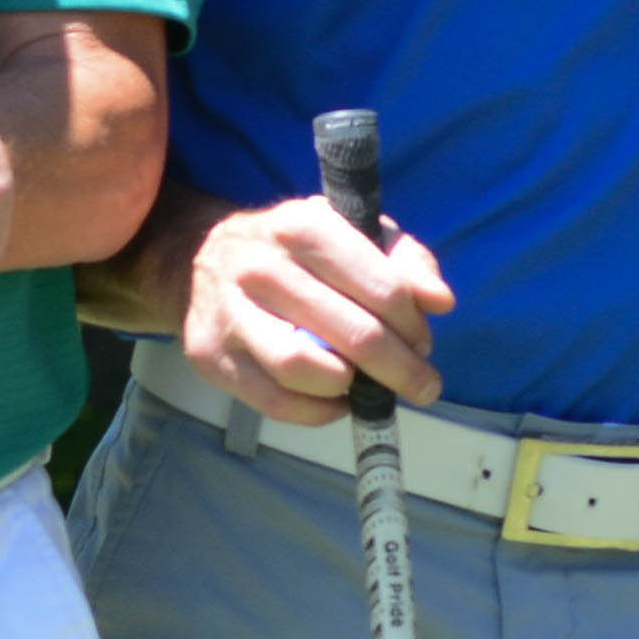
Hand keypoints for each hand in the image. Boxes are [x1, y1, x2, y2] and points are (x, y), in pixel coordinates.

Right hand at [175, 192, 456, 424]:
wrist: (199, 257)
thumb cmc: (295, 249)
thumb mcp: (351, 232)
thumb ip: (405, 261)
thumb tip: (440, 302)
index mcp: (305, 227)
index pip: (382, 288)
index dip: (413, 324)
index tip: (422, 340)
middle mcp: (263, 267)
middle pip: (353, 334)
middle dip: (401, 369)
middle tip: (423, 386)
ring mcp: (231, 314)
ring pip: (306, 370)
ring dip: (351, 389)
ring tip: (367, 387)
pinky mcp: (210, 356)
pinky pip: (276, 403)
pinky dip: (317, 411)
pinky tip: (333, 399)